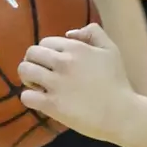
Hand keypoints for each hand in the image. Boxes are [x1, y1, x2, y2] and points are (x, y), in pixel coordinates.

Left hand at [17, 24, 134, 141]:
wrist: (121, 114)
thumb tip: (69, 33)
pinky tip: (40, 101)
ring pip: (25, 71)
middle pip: (31, 53)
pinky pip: (26, 96)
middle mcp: (63, 62)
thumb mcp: (111, 50)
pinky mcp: (52, 105)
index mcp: (76, 48)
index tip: (53, 64)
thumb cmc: (117, 82)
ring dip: (28, 77)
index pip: (45, 42)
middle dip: (33, 62)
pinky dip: (29, 97)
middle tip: (42, 74)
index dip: (46, 52)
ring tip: (38, 86)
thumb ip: (93, 33)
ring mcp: (56, 84)